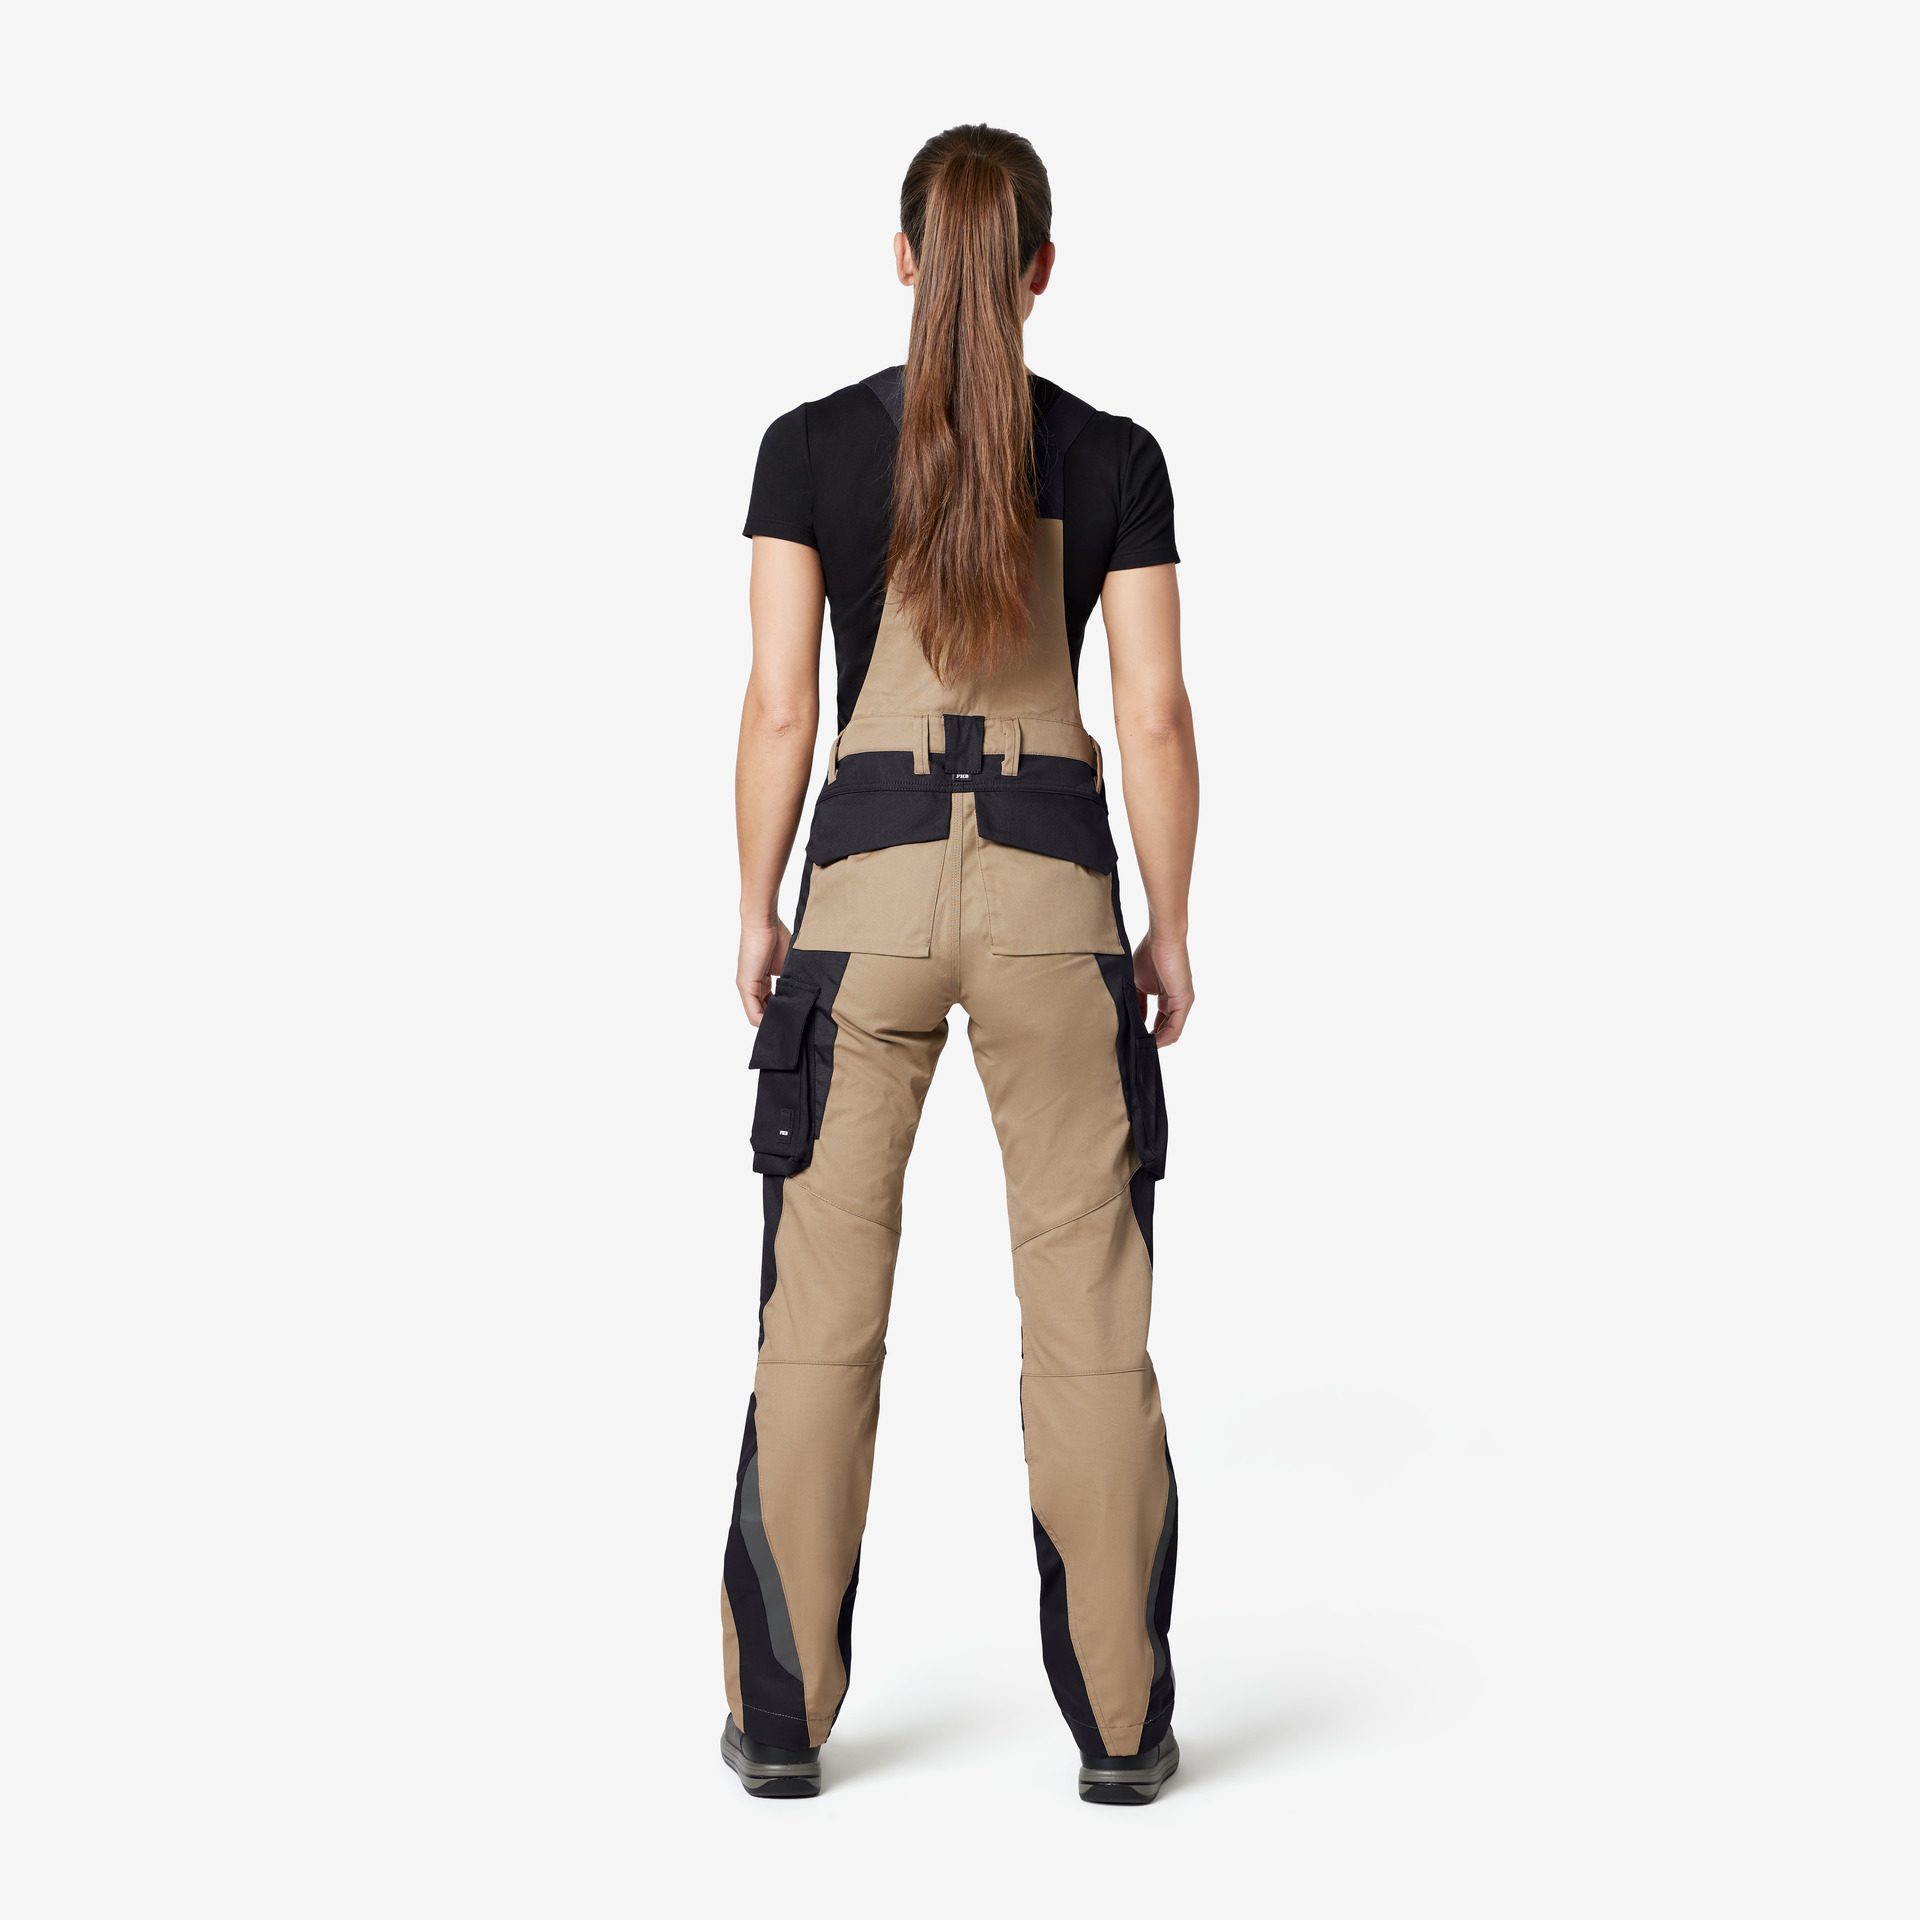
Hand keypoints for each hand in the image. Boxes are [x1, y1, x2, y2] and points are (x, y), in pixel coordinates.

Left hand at [738, 918, 791, 1024]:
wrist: (764, 922)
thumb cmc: (776, 936)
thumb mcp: (787, 964)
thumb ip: (790, 980)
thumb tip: (803, 994)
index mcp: (761, 981)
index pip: (768, 1005)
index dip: (780, 1013)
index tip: (794, 1016)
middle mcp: (750, 986)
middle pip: (762, 1012)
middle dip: (777, 1018)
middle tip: (793, 1022)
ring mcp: (746, 986)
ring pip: (757, 1015)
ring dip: (771, 1021)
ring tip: (787, 1023)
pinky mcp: (745, 985)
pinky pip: (753, 1011)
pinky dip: (763, 1020)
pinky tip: (777, 1021)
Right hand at [1133, 931, 1193, 1047]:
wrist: (1162, 939)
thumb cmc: (1150, 953)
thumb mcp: (1139, 983)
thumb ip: (1138, 1002)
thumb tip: (1135, 1019)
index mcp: (1168, 998)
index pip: (1160, 1022)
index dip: (1147, 1033)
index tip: (1134, 1039)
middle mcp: (1178, 1002)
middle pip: (1166, 1030)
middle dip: (1152, 1041)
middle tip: (1136, 1047)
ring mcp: (1183, 1003)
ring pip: (1172, 1033)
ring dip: (1157, 1043)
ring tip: (1140, 1047)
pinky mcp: (1184, 1002)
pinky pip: (1175, 1028)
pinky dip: (1163, 1038)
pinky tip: (1150, 1042)